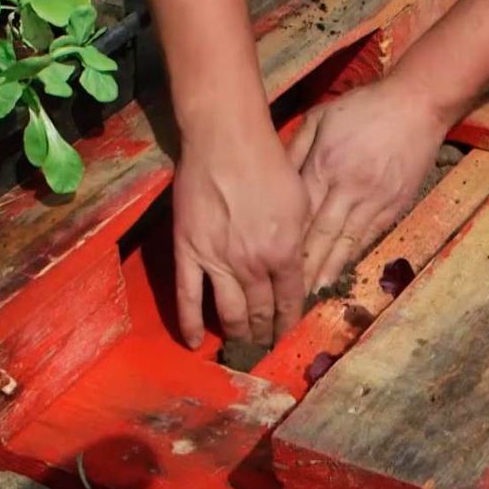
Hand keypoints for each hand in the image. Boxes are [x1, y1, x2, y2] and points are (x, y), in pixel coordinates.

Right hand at [172, 118, 309, 348]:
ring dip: (237, 333)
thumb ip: (299, 238)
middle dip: (265, 332)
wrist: (226, 142)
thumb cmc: (269, 164)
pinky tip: (195, 342)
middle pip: (260, 310)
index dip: (290, 320)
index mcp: (284, 253)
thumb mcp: (300, 201)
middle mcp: (252, 265)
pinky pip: (187, 296)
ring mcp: (217, 262)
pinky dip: (190, 323)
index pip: (290, 299)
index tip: (289, 332)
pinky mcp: (188, 253)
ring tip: (241, 346)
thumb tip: (299, 263)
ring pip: (229, 311)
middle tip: (265, 345)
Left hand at [290, 75, 450, 290]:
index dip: (284, 244)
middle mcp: (348, 189)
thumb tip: (274, 178)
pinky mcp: (395, 205)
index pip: (299, 215)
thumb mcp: (321, 117)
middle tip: (286, 297)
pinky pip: (370, 236)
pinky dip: (354, 257)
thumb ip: (296, 148)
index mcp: (325, 166)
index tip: (266, 267)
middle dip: (303, 270)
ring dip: (329, 272)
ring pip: (347, 244)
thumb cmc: (365, 107)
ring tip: (312, 297)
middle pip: (321, 237)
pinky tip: (342, 274)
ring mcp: (375, 200)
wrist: (418, 104)